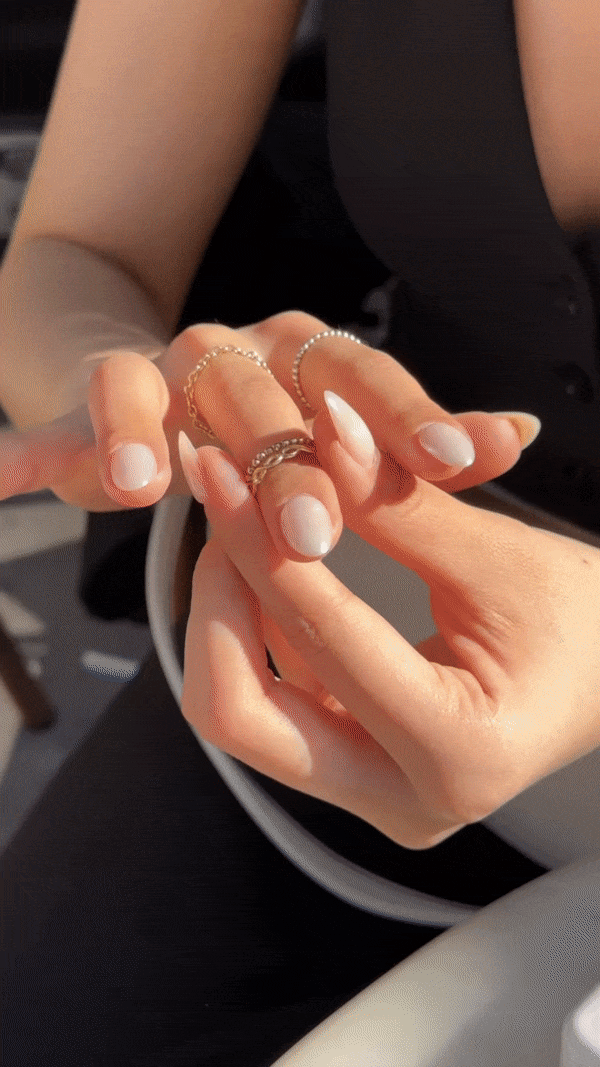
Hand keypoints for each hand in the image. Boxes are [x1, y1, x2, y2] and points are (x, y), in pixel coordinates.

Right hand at [1, 310, 529, 556]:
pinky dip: (31, 451)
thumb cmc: (264, 421)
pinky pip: (58, 424)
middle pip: (260, 392)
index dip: (408, 416)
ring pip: (150, 386)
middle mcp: (232, 353)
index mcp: (303, 354)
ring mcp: (156, 372)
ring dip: (145, 433)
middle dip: (285, 459)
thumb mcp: (346, 428)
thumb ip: (420, 439)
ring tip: (146, 482)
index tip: (455, 465)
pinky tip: (9, 477)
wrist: (156, 382)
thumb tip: (514, 439)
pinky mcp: (87, 404)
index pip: (362, 375)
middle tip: (314, 531)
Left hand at [177, 398, 599, 850]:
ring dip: (229, 613)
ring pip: (244, 715)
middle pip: (242, 716)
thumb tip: (319, 432)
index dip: (260, 544)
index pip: (322, 640)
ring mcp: (375, 799)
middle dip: (216, 602)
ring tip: (245, 523)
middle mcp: (405, 802)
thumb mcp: (496, 556)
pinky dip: (259, 634)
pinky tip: (277, 567)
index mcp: (458, 753)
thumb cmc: (586, 621)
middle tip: (224, 509)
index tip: (222, 472)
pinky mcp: (358, 777)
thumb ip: (395, 503)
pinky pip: (274, 706)